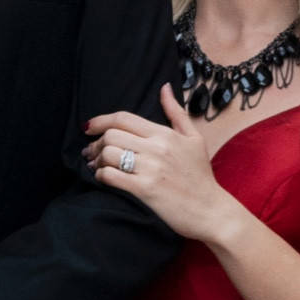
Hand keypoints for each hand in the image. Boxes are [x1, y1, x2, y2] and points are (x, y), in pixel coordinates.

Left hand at [84, 85, 231, 241]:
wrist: (211, 211)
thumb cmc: (201, 176)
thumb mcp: (194, 139)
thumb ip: (177, 113)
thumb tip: (165, 88)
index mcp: (165, 134)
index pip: (124, 118)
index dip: (100, 120)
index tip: (88, 127)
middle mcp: (157, 148)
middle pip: (111, 135)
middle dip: (96, 143)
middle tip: (92, 152)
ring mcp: (150, 168)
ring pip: (108, 154)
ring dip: (96, 160)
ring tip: (96, 166)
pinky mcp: (145, 189)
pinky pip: (111, 176)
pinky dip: (101, 176)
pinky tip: (103, 178)